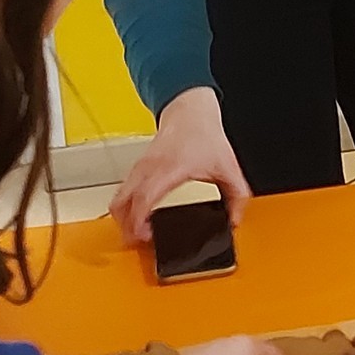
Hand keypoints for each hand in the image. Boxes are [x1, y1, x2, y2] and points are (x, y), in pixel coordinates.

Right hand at [111, 88, 248, 242]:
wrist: (190, 111)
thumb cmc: (203, 134)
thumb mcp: (227, 166)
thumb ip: (236, 195)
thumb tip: (234, 219)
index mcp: (168, 169)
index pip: (145, 198)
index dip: (140, 221)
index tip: (144, 235)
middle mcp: (148, 169)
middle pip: (122, 203)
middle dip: (125, 227)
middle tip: (137, 242)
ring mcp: (140, 168)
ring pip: (118, 198)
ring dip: (122, 218)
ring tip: (136, 234)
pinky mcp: (137, 168)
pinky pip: (122, 191)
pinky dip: (124, 207)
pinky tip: (136, 217)